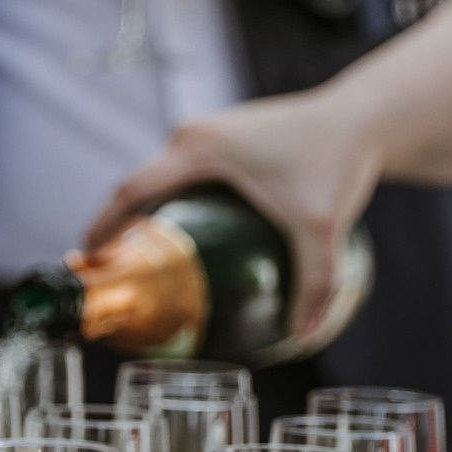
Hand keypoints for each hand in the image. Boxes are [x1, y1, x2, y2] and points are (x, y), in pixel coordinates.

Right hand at [88, 87, 379, 337]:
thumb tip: (302, 335)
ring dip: (146, 214)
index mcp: (198, 149)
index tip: (88, 258)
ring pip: (162, 178)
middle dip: (119, 225)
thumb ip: (314, 283)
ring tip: (143, 258)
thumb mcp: (322, 229)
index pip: (132, 191)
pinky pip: (184, 173)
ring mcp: (208, 132)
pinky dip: (174, 203)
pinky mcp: (224, 137)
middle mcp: (193, 134)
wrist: (364, 117)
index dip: (103, 226)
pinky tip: (188, 236)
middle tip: (114, 269)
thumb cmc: (336, 162)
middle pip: (140, 185)